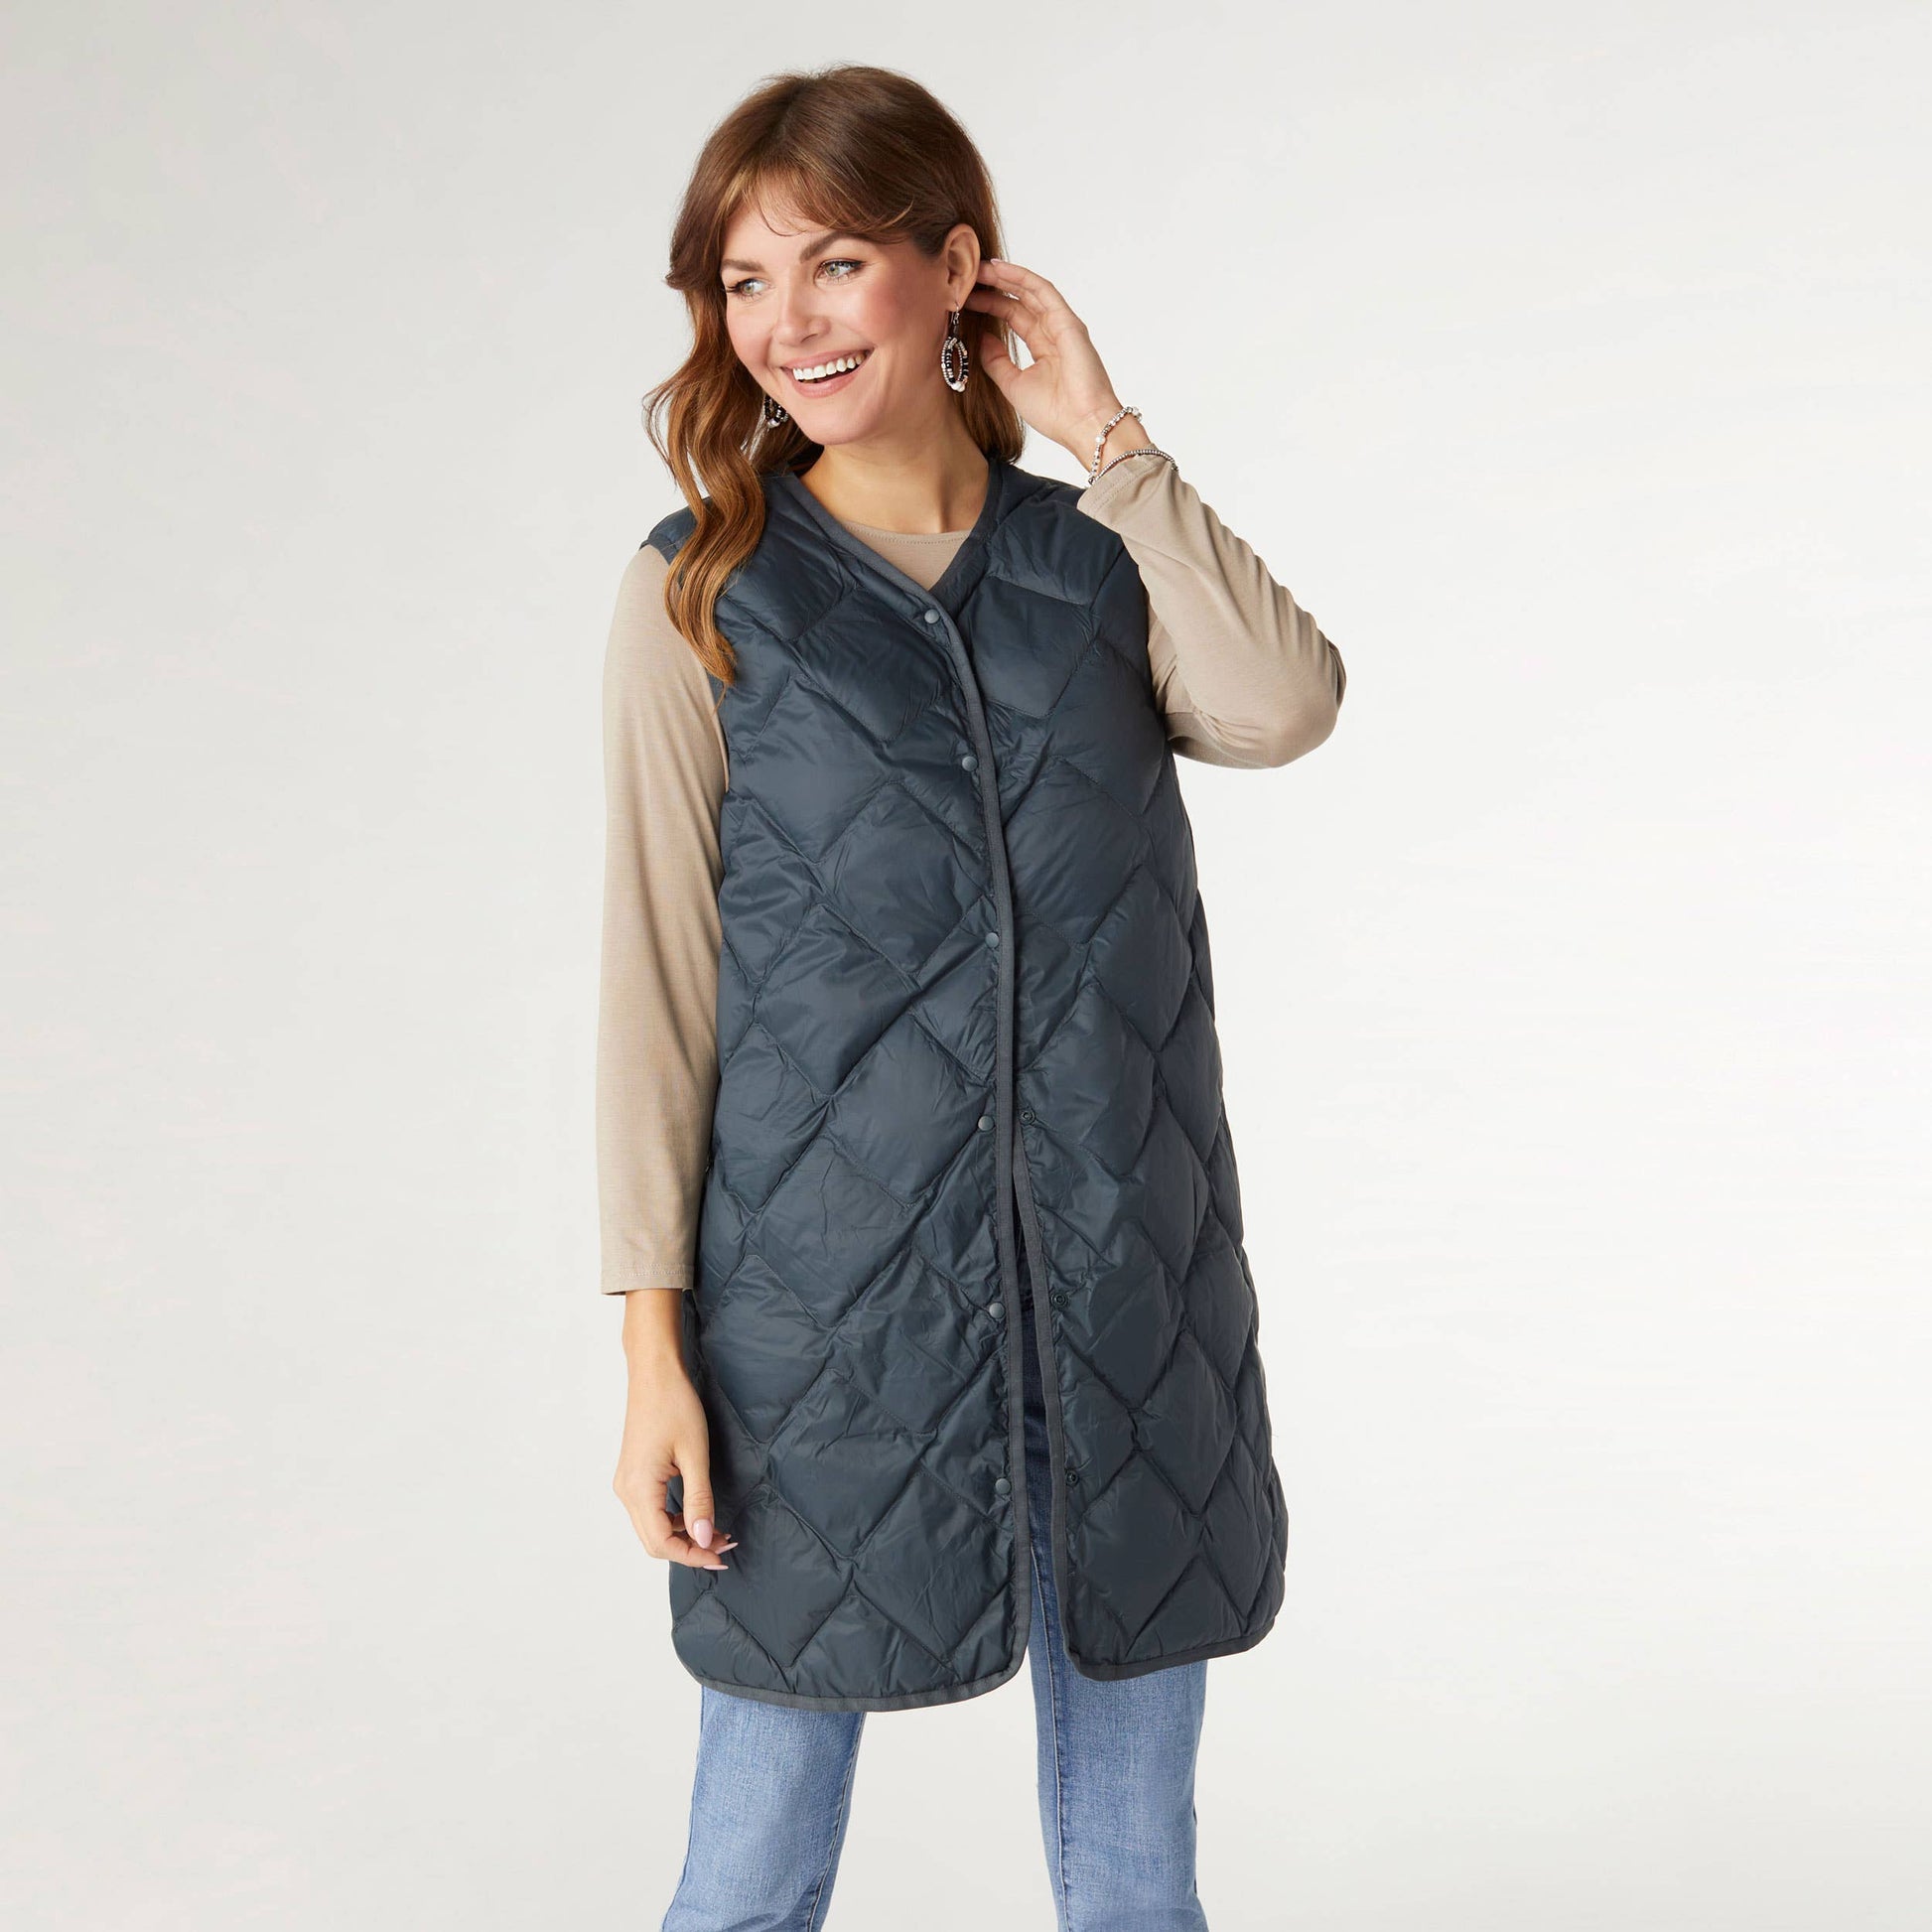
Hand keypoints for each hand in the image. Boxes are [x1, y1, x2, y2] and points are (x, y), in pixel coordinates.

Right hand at [612, 1337, 738, 1570]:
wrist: (654, 1374)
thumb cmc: (675, 1406)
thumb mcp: (695, 1454)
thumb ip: (699, 1500)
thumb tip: (705, 1539)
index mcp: (638, 1488)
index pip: (661, 1543)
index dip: (693, 1555)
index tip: (722, 1556)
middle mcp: (626, 1491)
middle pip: (653, 1542)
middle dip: (690, 1549)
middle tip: (725, 1546)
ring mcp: (626, 1483)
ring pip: (652, 1528)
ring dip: (683, 1535)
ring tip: (718, 1531)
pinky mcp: (633, 1475)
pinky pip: (650, 1511)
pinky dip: (674, 1520)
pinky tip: (697, 1515)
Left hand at [963, 257, 1135, 468]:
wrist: (1083, 426)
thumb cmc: (1055, 413)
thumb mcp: (1013, 384)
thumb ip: (996, 361)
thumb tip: (981, 337)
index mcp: (1042, 348)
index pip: (1012, 317)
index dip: (989, 305)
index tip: (965, 298)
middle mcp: (1052, 333)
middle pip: (1018, 301)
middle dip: (993, 287)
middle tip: (967, 275)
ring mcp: (1061, 325)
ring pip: (1029, 291)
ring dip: (1004, 277)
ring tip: (978, 266)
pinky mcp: (1068, 322)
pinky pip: (1042, 291)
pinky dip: (1021, 278)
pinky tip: (1000, 269)